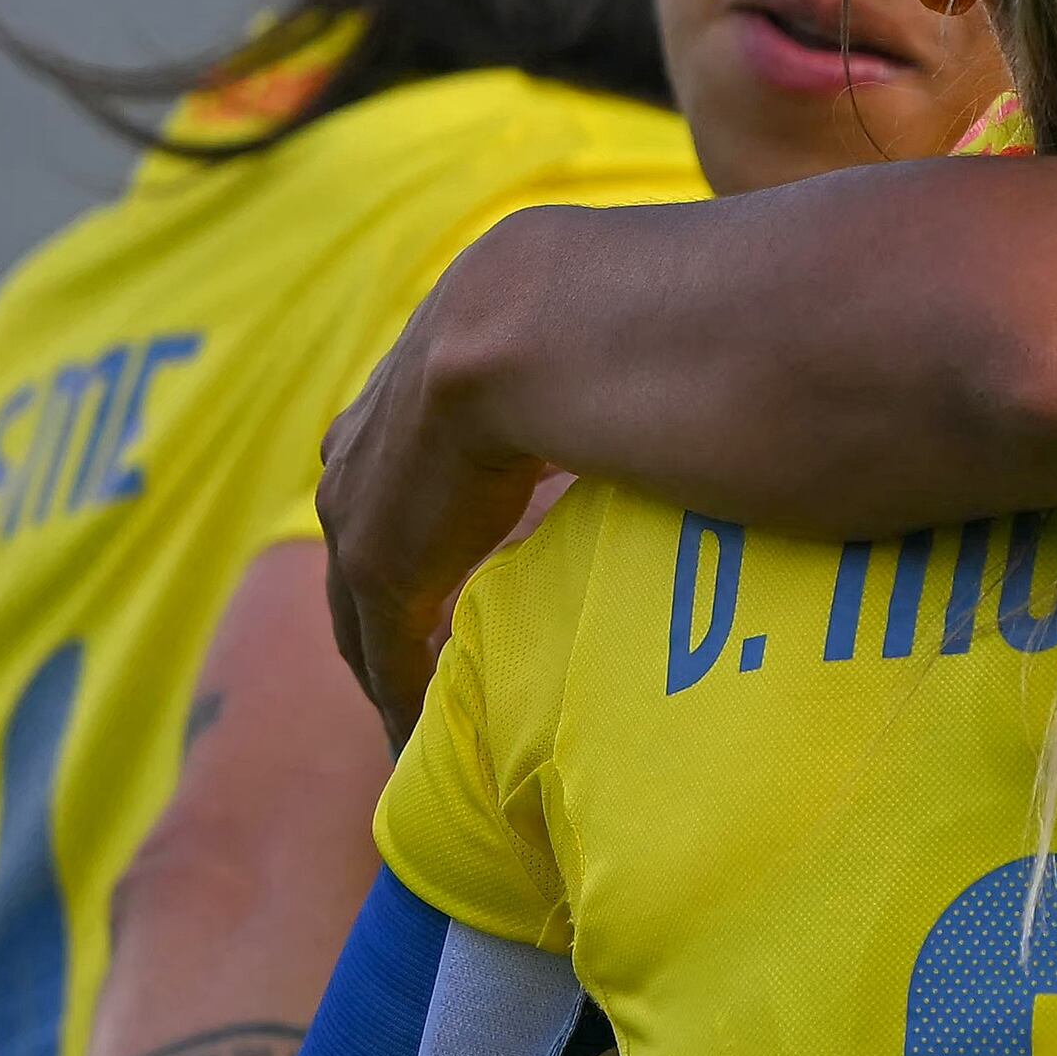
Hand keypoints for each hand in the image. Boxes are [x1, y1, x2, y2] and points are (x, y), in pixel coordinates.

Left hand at [319, 238, 559, 743]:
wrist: (539, 320)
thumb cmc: (605, 309)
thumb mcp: (584, 338)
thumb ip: (605, 367)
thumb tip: (695, 363)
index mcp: (420, 381)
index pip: (406, 470)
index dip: (429, 524)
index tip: (460, 572)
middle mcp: (369, 442)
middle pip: (367, 541)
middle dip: (391, 602)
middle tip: (431, 668)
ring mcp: (361, 506)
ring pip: (363, 606)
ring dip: (392, 661)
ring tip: (426, 721)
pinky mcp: (377, 566)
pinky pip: (385, 651)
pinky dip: (405, 700)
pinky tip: (426, 747)